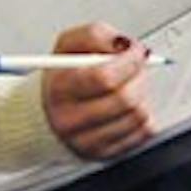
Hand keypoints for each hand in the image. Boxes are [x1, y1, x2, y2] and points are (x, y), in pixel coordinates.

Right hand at [41, 22, 154, 159]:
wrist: (46, 113)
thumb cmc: (61, 77)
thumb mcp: (68, 45)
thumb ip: (95, 35)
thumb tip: (123, 44)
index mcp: (60, 90)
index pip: (104, 78)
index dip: (128, 61)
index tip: (136, 51)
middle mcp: (71, 120)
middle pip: (125, 99)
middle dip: (139, 77)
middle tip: (137, 67)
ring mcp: (88, 141)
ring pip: (138, 116)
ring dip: (142, 95)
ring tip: (129, 86)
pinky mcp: (104, 154)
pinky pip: (143, 133)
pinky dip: (144, 116)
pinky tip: (129, 107)